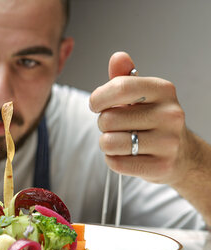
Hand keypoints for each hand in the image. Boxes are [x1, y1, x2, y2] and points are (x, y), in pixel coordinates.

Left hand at [90, 51, 189, 184]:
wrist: (181, 154)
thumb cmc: (153, 121)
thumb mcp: (142, 95)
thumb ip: (125, 77)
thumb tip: (118, 57)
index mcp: (163, 90)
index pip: (119, 88)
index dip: (98, 98)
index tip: (96, 104)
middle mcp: (170, 114)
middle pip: (108, 119)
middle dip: (103, 124)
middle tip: (115, 127)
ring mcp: (168, 142)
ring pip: (109, 143)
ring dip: (106, 144)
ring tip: (120, 141)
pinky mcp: (161, 166)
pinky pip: (116, 163)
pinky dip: (113, 160)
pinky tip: (126, 156)